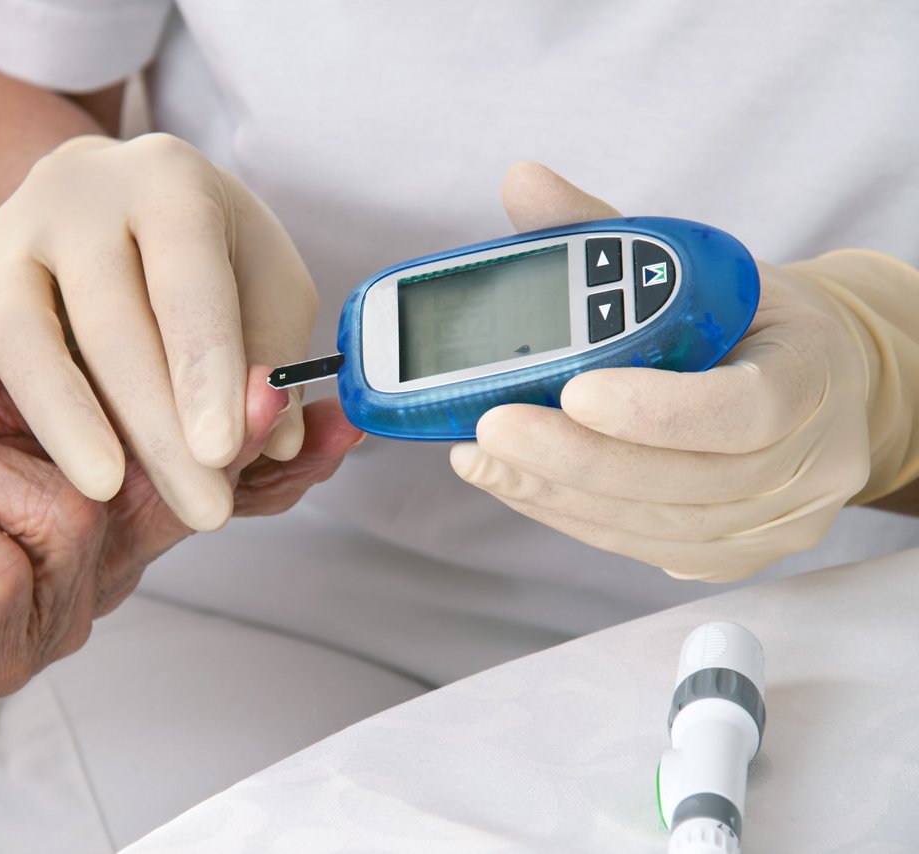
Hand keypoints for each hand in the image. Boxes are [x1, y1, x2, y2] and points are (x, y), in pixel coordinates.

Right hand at [0, 133, 317, 531]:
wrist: (110, 196)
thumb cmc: (203, 254)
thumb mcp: (267, 284)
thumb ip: (273, 354)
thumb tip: (273, 433)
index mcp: (168, 182)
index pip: (189, 279)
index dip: (207, 369)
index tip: (223, 453)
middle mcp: (79, 193)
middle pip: (108, 318)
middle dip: (156, 426)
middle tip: (203, 510)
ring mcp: (8, 229)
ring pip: (19, 326)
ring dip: (61, 415)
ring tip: (102, 490)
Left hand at [0, 353, 359, 697]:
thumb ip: (76, 387)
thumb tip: (165, 342)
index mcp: (112, 516)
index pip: (220, 494)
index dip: (278, 458)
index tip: (325, 411)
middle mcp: (96, 574)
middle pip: (173, 507)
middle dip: (188, 439)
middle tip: (230, 392)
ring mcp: (46, 622)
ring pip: (72, 531)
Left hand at [451, 162, 913, 581]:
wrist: (816, 382)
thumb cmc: (750, 322)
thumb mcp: (699, 266)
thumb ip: (608, 235)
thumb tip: (523, 183)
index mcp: (813, 373)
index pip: (744, 410)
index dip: (657, 410)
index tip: (575, 389)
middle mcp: (808, 462)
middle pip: (686, 484)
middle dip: (575, 459)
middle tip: (492, 429)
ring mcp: (774, 522)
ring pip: (656, 527)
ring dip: (557, 493)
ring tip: (485, 457)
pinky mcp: (732, 556)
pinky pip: (643, 548)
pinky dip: (570, 516)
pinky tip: (517, 483)